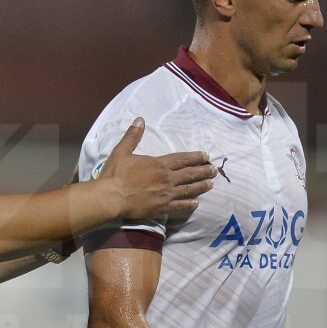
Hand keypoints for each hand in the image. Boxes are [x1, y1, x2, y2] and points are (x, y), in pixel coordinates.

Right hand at [99, 118, 214, 220]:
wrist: (111, 198)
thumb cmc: (115, 174)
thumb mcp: (122, 151)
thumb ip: (132, 136)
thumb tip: (140, 120)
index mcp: (159, 164)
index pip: (182, 159)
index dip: (195, 157)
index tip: (206, 156)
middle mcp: (167, 178)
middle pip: (190, 174)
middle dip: (203, 171)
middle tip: (214, 170)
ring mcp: (166, 194)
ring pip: (189, 189)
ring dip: (201, 186)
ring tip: (211, 184)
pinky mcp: (162, 207)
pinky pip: (180, 205)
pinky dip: (189, 204)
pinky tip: (196, 203)